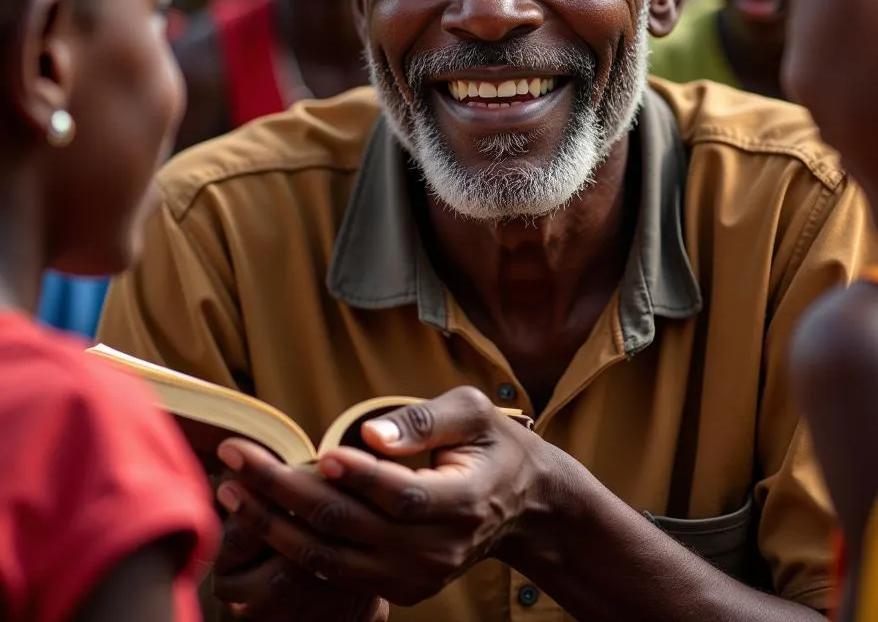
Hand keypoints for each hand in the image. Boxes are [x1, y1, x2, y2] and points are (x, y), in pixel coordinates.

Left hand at [214, 386, 550, 605]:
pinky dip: (292, 547)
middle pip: (349, 528)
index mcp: (463, 501)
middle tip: (237, 459)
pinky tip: (259, 518)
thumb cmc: (492, 445)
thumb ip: (425, 420)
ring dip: (273, 525)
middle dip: (283, 493)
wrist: (520, 505)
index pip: (400, 495)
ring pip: (329, 558)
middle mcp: (437, 550)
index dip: (357, 477)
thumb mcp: (474, 413)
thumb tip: (369, 435)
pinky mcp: (399, 589)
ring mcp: (416, 577)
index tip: (315, 450)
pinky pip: (334, 574)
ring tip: (232, 489)